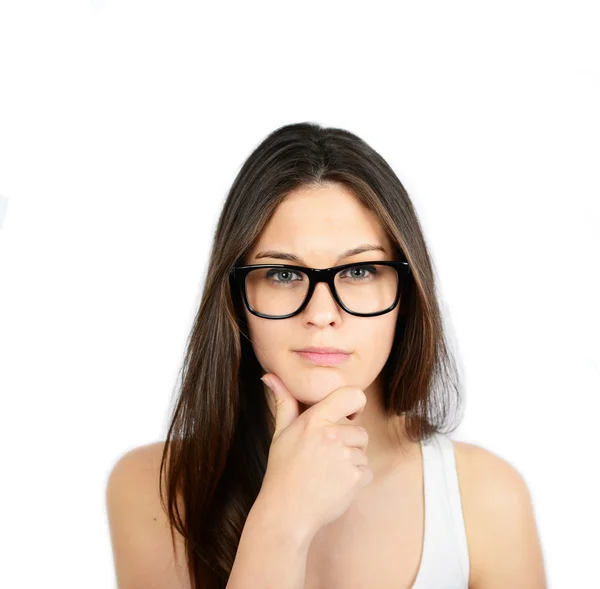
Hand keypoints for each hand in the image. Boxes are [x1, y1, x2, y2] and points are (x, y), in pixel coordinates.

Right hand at [257, 372, 372, 540]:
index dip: (354, 404)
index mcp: (315, 420)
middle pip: (359, 430)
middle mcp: (332, 434)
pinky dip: (355, 479)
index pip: (351, 395)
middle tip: (324, 458)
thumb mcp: (281, 433)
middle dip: (348, 443)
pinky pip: (366, 471)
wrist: (287, 512)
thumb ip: (283, 402)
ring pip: (362, 451)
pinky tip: (335, 485)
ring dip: (351, 461)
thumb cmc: (283, 471)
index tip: (347, 415)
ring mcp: (346, 456)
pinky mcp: (356, 477)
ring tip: (327, 473)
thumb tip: (270, 376)